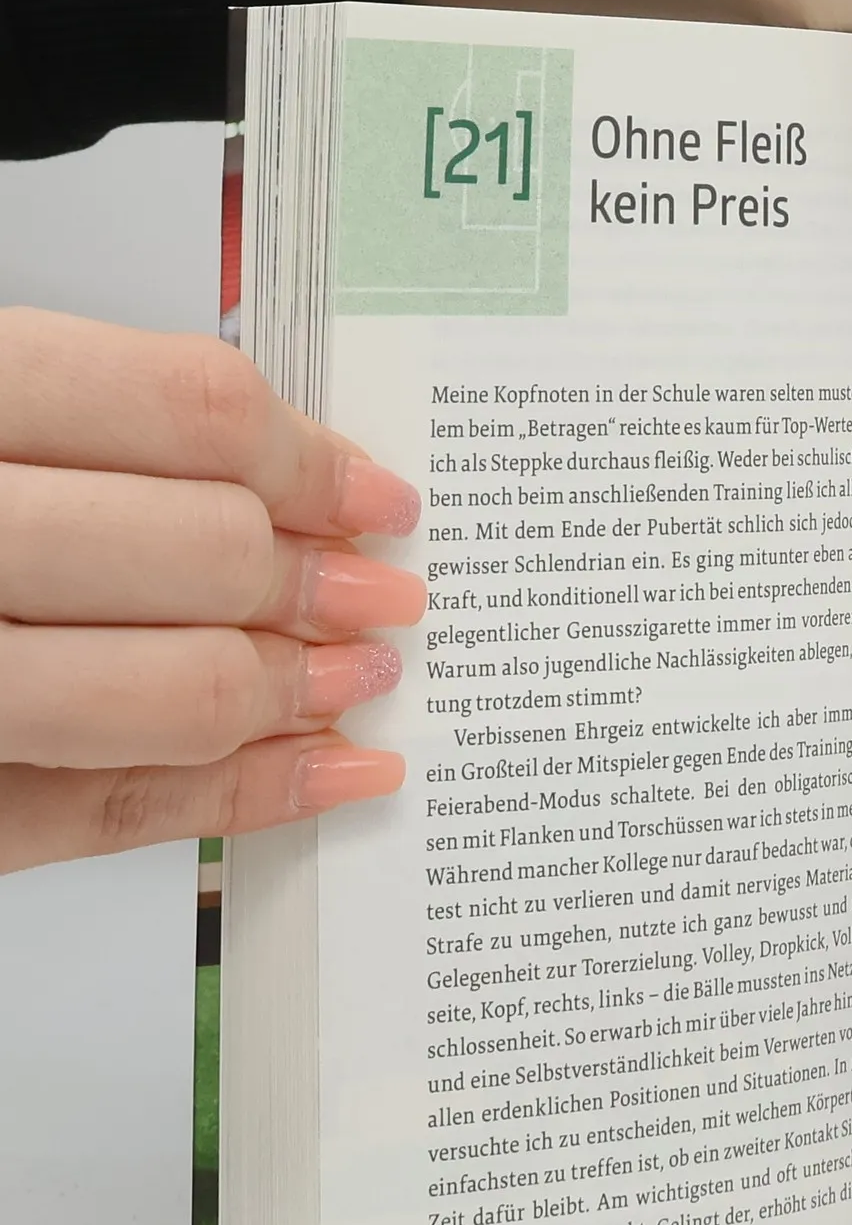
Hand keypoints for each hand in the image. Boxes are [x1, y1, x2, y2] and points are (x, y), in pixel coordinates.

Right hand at [0, 309, 424, 873]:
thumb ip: (99, 423)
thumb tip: (302, 469)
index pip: (187, 410)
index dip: (313, 460)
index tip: (378, 499)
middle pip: (205, 555)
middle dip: (317, 587)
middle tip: (381, 597)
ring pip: (175, 694)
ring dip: (298, 692)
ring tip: (355, 679)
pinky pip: (115, 814)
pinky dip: (249, 798)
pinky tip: (332, 772)